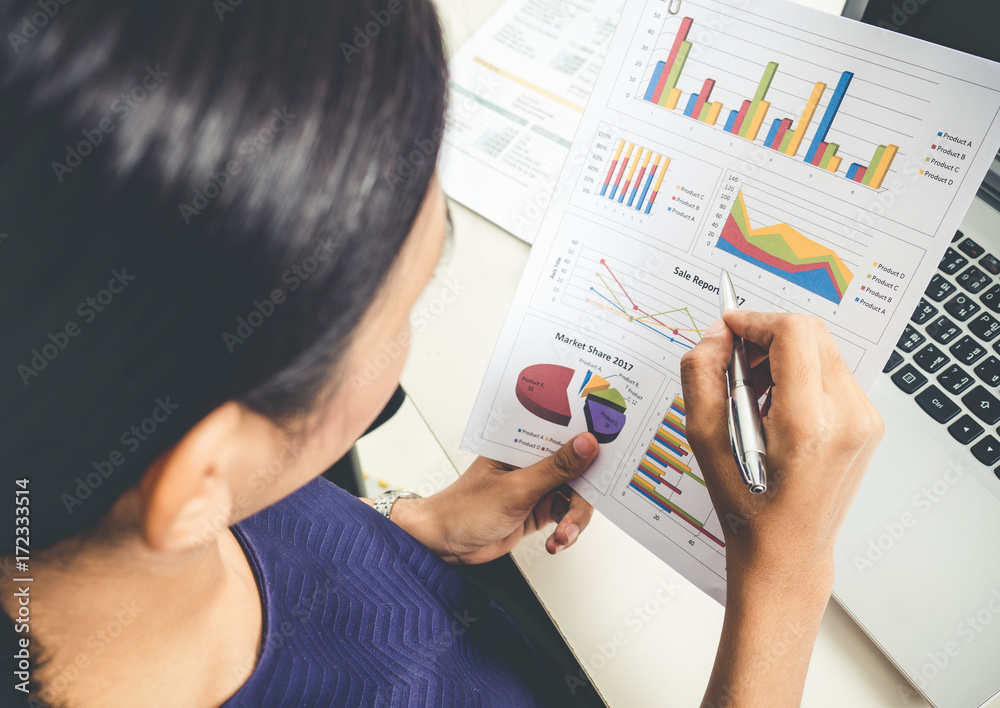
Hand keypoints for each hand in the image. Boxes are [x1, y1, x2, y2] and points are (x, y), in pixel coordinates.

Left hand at [392, 433, 598, 564]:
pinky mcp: (539, 510)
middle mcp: (532, 461)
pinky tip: (556, 542)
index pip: (564, 432)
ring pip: (575, 497)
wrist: (444, 545)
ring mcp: (537, 486)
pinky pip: (566, 517)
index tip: (613, 448)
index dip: (589, 438)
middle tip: (588, 507)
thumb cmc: (465, 509)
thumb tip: (587, 444)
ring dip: (575, 519)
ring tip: (564, 536)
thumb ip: (556, 468)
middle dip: (587, 491)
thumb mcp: (516, 488)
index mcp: (521, 442)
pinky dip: (566, 532)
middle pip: (577, 468)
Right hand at [681, 312, 883, 707]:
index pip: (793, 332)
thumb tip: (717, 334)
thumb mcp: (704, 439)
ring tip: (755, 393)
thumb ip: (701, 374)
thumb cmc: (746, 505)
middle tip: (736, 363)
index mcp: (807, 424)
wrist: (787, 552)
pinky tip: (777, 407)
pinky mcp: (869, 423)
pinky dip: (801, 374)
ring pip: (822, 349)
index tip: (728, 329)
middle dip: (767, 336)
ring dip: (784, 355)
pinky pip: (833, 372)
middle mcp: (847, 417)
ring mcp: (865, 420)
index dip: (755, 321)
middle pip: (811, 333)